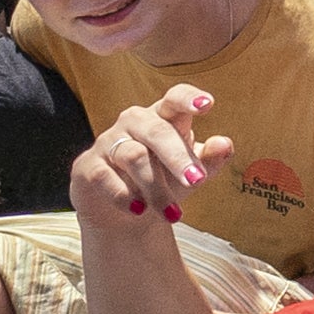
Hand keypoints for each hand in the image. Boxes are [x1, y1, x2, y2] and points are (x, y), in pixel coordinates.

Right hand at [73, 84, 225, 233]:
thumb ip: (209, 159)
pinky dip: (123, 195)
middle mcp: (134, 122)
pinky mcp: (88, 165)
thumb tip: (225, 144)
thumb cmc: (164, 181)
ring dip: (156, 188)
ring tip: (173, 214)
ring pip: (134, 157)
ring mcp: (108, 142)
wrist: (124, 213)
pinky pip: (104, 176)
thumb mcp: (190, 173)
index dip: (188, 99)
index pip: (174, 98)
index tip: (207, 105)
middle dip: (178, 157)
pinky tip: (138, 210)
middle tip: (197, 181)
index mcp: (163, 117)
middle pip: (157, 131)